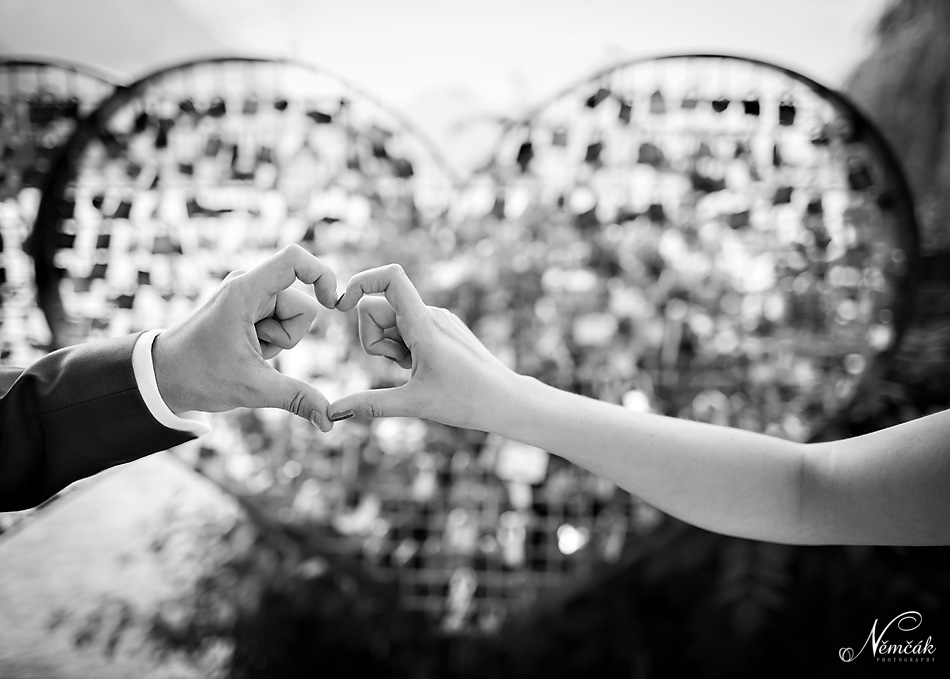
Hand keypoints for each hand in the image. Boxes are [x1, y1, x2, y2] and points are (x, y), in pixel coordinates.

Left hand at [152, 245, 338, 430]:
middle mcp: (248, 284)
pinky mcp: (249, 304)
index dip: (322, 275)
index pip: (295, 259)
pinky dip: (272, 338)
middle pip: (302, 304)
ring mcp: (248, 294)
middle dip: (289, 336)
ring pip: (294, 315)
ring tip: (247, 351)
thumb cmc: (199, 376)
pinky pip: (281, 319)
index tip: (333, 303)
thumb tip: (330, 420)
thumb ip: (297, 398)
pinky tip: (248, 349)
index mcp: (245, 291)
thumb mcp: (253, 389)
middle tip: (255, 351)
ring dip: (279, 340)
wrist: (162, 377)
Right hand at [327, 264, 520, 430]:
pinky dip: (403, 348)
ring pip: (390, 322)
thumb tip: (334, 412)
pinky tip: (423, 368)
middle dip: (373, 339)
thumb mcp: (414, 404)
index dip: (361, 282)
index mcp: (424, 324)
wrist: (506, 400)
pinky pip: (406, 328)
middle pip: (376, 309)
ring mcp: (437, 319)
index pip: (391, 277)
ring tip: (414, 370)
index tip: (341, 306)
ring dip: (390, 347)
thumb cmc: (466, 401)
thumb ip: (370, 404)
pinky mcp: (441, 327)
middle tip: (399, 366)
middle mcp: (430, 313)